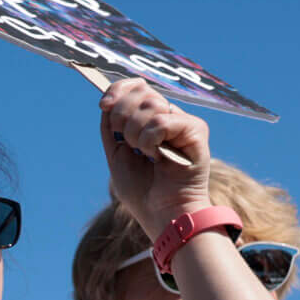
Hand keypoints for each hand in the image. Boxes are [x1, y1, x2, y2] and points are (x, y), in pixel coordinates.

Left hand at [99, 78, 212, 232]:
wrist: (161, 212)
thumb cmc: (141, 189)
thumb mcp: (116, 153)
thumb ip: (111, 126)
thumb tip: (107, 101)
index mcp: (151, 119)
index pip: (136, 87)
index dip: (118, 90)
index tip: (103, 105)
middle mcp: (169, 116)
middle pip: (141, 92)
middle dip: (122, 116)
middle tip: (127, 142)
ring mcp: (183, 122)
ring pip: (150, 105)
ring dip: (135, 134)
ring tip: (146, 155)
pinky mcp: (196, 130)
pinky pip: (161, 121)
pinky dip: (150, 141)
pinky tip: (158, 157)